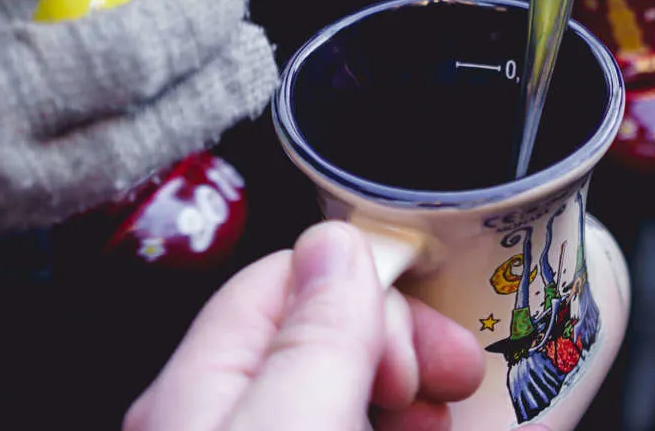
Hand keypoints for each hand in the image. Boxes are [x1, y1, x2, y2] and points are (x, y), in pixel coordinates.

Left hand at [127, 222, 483, 430]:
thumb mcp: (296, 428)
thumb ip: (314, 338)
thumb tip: (334, 242)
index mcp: (197, 390)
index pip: (286, 282)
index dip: (372, 292)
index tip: (436, 336)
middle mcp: (214, 421)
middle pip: (315, 338)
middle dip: (400, 343)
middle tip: (457, 379)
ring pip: (332, 393)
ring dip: (403, 393)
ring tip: (446, 418)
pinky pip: (335, 425)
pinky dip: (388, 424)